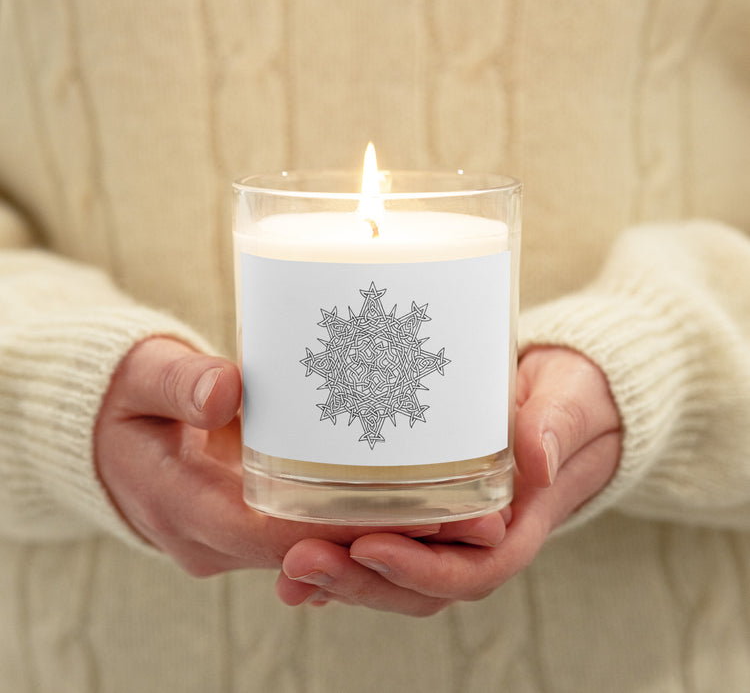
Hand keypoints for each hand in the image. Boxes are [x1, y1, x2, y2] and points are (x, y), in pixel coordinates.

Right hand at [94, 338, 504, 575]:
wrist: (107, 436)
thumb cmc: (125, 401)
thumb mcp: (142, 377)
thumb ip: (179, 382)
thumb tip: (225, 390)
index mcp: (187, 509)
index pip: (281, 536)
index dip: (352, 529)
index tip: (419, 512)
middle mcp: (217, 541)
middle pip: (316, 554)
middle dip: (392, 541)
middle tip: (473, 515)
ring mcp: (236, 541)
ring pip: (322, 555)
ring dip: (388, 540)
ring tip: (466, 511)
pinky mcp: (253, 527)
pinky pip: (313, 538)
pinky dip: (361, 528)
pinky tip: (416, 504)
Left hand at [275, 346, 621, 614]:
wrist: (565, 400)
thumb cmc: (571, 400)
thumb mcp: (569, 402)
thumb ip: (556, 425)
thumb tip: (537, 458)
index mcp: (519, 523)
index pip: (473, 570)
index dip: (421, 570)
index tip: (369, 547)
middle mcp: (481, 539)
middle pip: (420, 585)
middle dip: (360, 581)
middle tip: (299, 560)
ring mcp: (451, 530)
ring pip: (394, 574)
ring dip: (341, 576)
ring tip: (287, 564)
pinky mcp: (427, 510)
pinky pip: (384, 542)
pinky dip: (343, 554)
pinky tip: (296, 547)